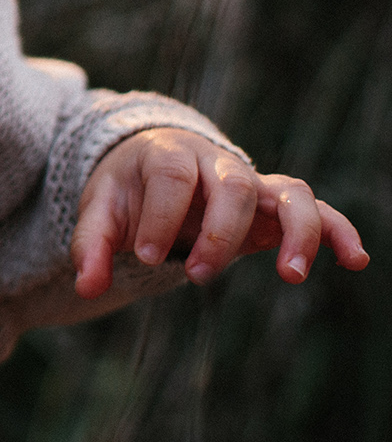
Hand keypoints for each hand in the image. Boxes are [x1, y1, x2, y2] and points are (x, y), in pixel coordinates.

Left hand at [71, 127, 367, 298]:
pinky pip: (317, 209)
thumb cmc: (128, 191)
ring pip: (288, 192)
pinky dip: (338, 230)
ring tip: (292, 276)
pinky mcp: (273, 206)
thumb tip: (86, 287)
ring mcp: (251, 183)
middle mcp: (216, 163)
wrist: (153, 169)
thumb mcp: (100, 210)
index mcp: (167, 153)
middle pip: (230, 185)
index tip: (149, 257)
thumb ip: (91, 245)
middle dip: (218, 233)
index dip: (163, 216)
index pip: (173, 176)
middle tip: (198, 276)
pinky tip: (355, 260)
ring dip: (297, 231)